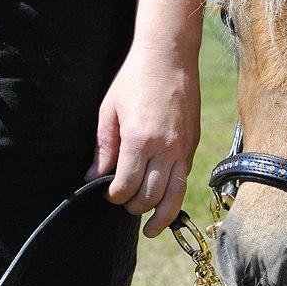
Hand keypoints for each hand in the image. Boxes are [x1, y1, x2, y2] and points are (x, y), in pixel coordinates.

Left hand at [85, 41, 200, 236]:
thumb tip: (92, 178)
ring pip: (175, 195)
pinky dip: (174, 194)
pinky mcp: (193, 144)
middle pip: (150, 196)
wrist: (170, 56)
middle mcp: (165, 149)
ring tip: (151, 229)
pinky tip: (165, 200)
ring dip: (161, 217)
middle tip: (123, 205)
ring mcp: (183, 148)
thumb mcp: (109, 112)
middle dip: (134, 207)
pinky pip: (185, 178)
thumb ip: (103, 149)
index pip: (126, 186)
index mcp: (140, 140)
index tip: (107, 194)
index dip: (114, 196)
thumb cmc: (134, 79)